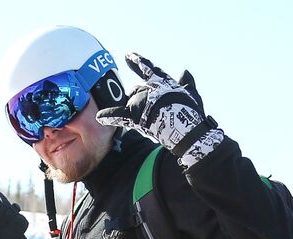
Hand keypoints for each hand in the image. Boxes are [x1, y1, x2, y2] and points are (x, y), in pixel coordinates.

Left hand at [95, 53, 222, 166]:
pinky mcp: (133, 116)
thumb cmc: (190, 112)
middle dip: (144, 99)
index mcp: (160, 81)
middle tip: (156, 111)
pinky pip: (118, 115)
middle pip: (138, 90)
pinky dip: (109, 116)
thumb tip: (185, 72)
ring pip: (132, 101)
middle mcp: (146, 88)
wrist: (184, 128)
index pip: (147, 68)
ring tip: (149, 120)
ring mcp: (139, 101)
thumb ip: (187, 82)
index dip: (137, 61)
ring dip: (137, 109)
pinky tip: (100, 117)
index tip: (128, 55)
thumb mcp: (192, 94)